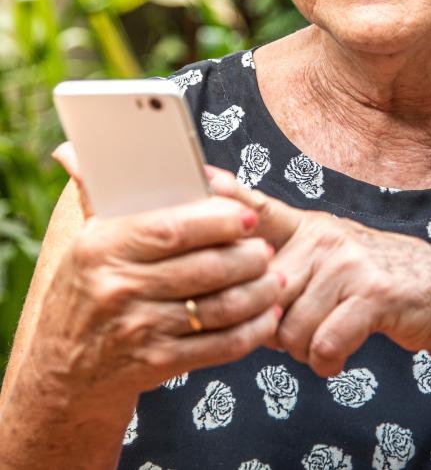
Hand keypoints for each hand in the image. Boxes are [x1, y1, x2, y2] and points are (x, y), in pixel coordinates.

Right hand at [44, 144, 283, 410]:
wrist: (65, 369)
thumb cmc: (86, 289)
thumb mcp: (87, 242)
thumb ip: (96, 193)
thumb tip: (73, 149)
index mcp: (103, 247)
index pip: (170, 228)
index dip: (217, 221)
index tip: (248, 215)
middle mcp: (119, 288)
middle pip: (204, 269)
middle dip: (248, 258)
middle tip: (267, 249)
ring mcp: (139, 330)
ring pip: (218, 308)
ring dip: (259, 294)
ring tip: (276, 280)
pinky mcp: (157, 365)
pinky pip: (218, 346)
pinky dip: (252, 331)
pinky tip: (267, 316)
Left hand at [209, 167, 430, 378]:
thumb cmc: (366, 279)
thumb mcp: (325, 255)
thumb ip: (283, 264)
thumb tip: (231, 290)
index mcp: (307, 227)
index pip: (260, 209)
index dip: (230, 195)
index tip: (203, 176)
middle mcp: (324, 236)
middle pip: (263, 297)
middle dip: (272, 328)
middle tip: (296, 329)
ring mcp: (349, 262)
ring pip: (289, 330)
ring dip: (302, 350)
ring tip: (322, 340)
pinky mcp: (373, 294)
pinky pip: (323, 345)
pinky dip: (326, 362)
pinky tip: (338, 355)